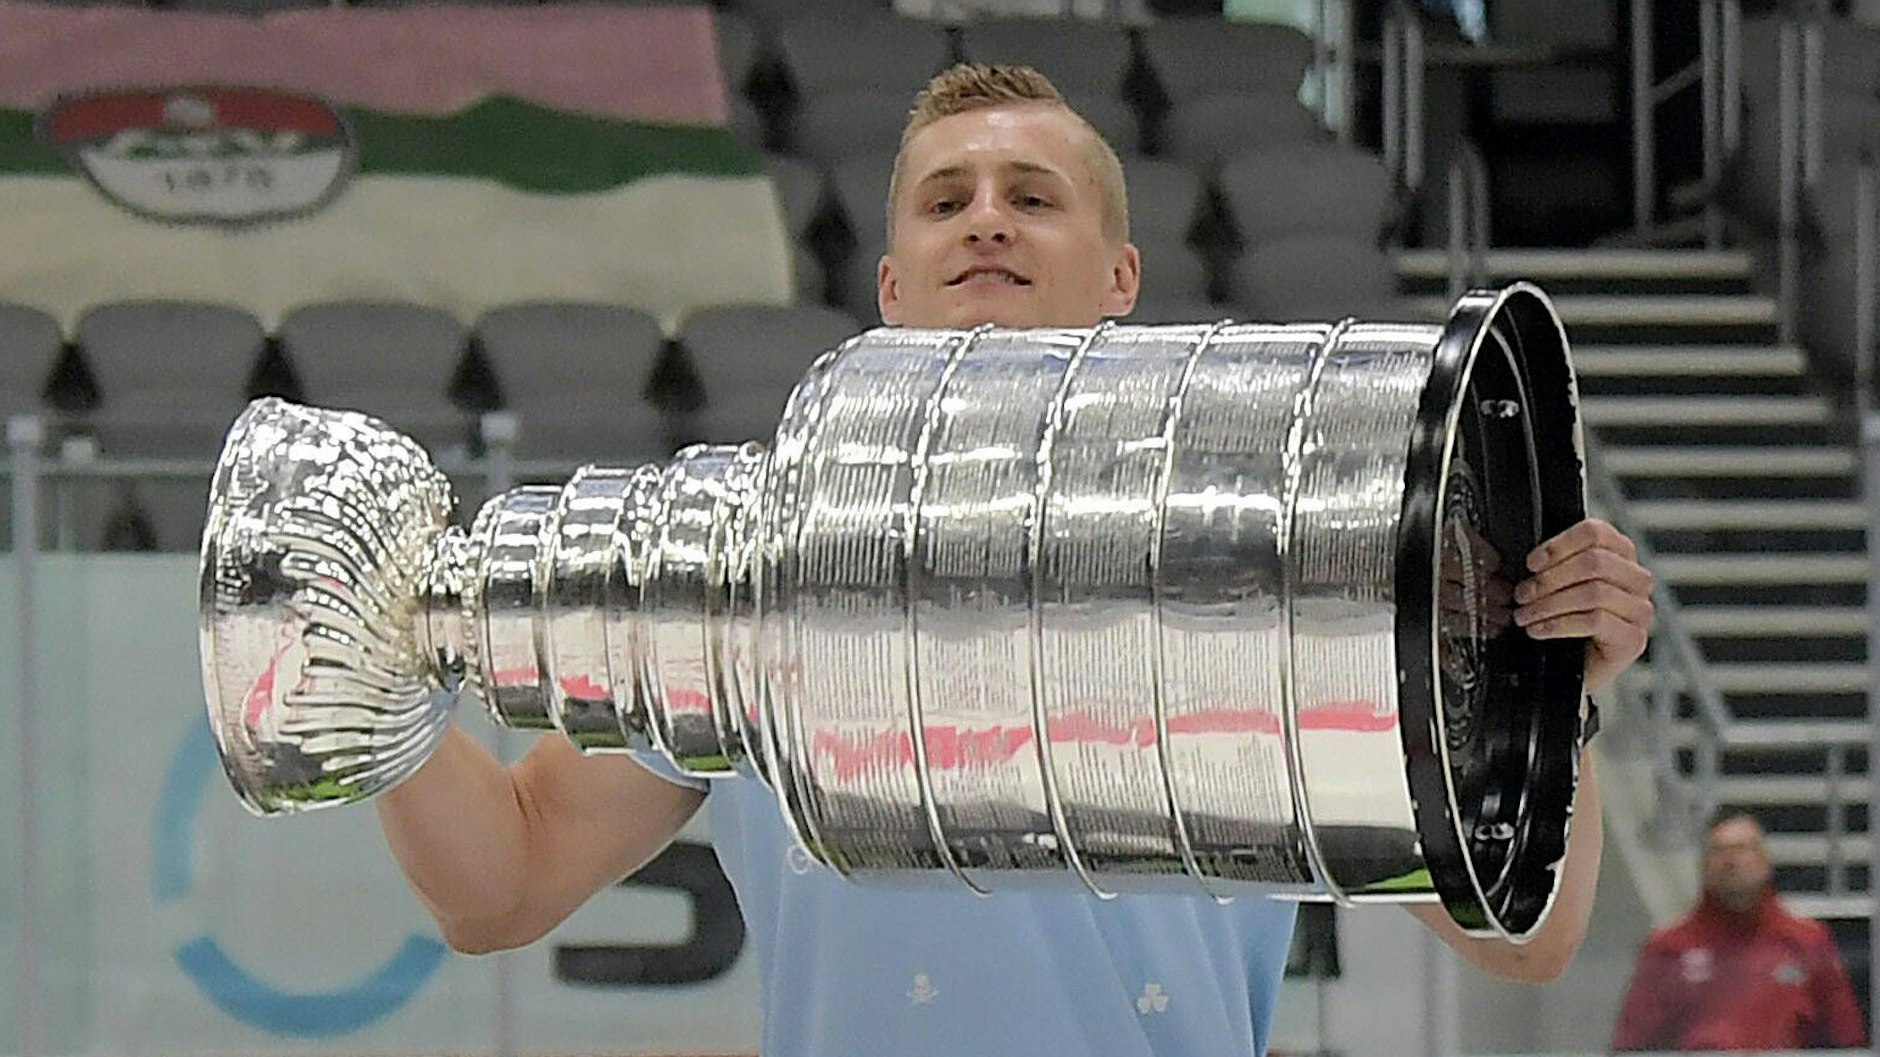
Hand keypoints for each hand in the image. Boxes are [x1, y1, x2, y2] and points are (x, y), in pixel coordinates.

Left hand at [1513, 518, 1653, 695]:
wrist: (1566, 670)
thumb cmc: (1561, 622)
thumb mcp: (1555, 585)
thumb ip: (1554, 564)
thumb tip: (1532, 558)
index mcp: (1619, 555)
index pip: (1596, 533)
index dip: (1559, 545)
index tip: (1531, 563)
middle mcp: (1636, 579)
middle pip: (1594, 562)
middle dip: (1549, 579)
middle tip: (1522, 594)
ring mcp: (1639, 610)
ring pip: (1594, 592)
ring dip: (1549, 604)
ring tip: (1525, 615)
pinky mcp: (1634, 639)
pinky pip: (1596, 621)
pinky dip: (1559, 624)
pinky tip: (1539, 630)